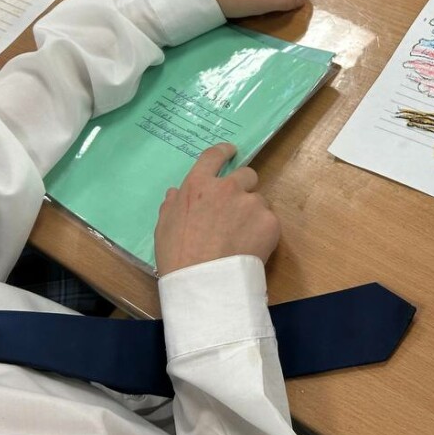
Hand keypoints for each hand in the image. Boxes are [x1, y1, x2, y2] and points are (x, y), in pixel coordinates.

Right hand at [154, 143, 280, 275]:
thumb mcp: (164, 228)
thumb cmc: (178, 257)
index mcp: (199, 185)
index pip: (213, 156)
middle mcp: (227, 187)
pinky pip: (269, 221)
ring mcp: (251, 203)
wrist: (205, 283)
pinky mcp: (270, 221)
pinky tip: (252, 248)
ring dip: (253, 213)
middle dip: (244, 187)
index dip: (224, 151)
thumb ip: (172, 206)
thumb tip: (175, 193)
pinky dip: (263, 232)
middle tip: (238, 209)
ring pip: (259, 200)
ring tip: (242, 237)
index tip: (231, 151)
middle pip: (246, 174)